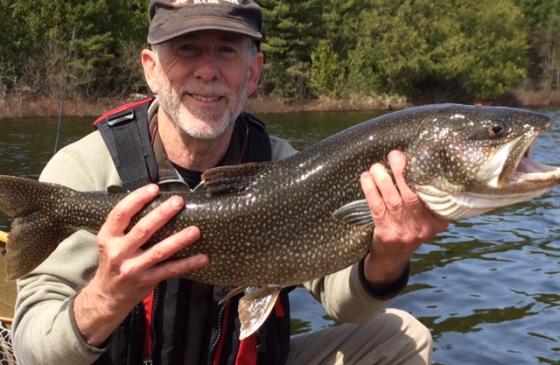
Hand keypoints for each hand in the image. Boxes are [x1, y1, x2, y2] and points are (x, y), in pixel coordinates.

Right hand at [73, 184, 207, 345]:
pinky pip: (170, 270)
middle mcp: (119, 252)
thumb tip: (153, 199)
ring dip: (179, 240)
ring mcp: (133, 268)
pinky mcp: (147, 281)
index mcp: (108, 237)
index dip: (137, 199)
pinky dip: (188, 264)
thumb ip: (126, 225)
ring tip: (195, 230)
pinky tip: (203, 257)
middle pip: (143, 230)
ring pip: (159, 251)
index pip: (120, 214)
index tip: (154, 188)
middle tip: (179, 201)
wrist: (107, 296)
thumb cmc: (114, 262)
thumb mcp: (110, 242)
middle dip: (162, 214)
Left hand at [360, 150, 447, 285]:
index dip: (427, 176)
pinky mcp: (386, 234)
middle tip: (394, 155)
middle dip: (403, 173)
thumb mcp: (425, 218)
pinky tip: (366, 179)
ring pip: (394, 201)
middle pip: (413, 196)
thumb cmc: (408, 228)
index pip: (436, 196)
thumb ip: (427, 197)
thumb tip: (415, 161)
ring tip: (377, 166)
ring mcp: (405, 232)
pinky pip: (377, 209)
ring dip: (384, 181)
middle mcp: (423, 227)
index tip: (418, 157)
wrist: (392, 258)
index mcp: (437, 220)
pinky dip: (371, 192)